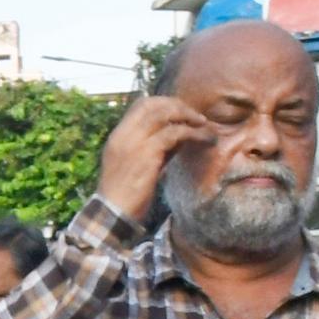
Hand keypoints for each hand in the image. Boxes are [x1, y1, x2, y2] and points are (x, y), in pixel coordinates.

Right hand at [94, 94, 215, 226]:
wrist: (113, 214)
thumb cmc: (125, 195)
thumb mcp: (136, 165)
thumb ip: (154, 148)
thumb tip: (180, 135)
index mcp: (117, 136)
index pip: (140, 105)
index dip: (163, 103)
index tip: (181, 113)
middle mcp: (123, 135)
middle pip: (152, 104)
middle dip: (177, 106)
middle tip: (196, 117)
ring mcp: (134, 142)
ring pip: (164, 114)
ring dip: (188, 116)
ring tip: (204, 125)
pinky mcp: (147, 153)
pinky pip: (174, 133)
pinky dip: (193, 133)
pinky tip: (205, 139)